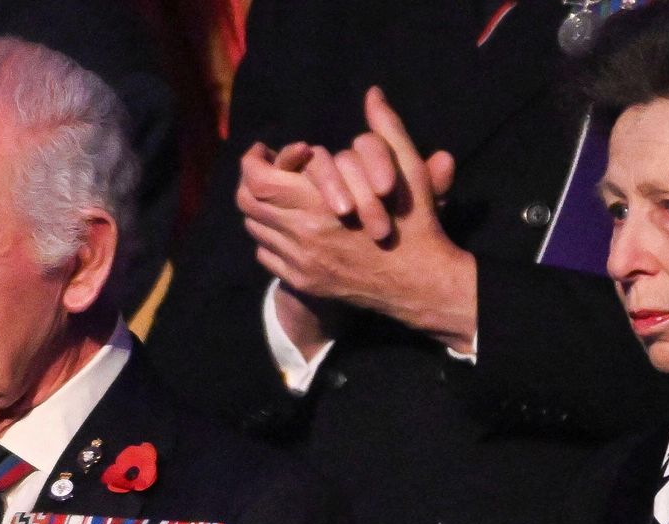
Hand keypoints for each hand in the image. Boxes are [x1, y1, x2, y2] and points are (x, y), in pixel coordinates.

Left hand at [236, 87, 474, 352]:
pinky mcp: (304, 281)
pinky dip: (271, 239)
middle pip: (248, 204)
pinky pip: (267, 256)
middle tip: (267, 170)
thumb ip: (386, 130)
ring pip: (256, 230)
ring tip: (279, 195)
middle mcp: (302, 235)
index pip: (258, 180)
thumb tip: (373, 93)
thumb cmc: (415, 223)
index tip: (264, 151)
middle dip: (252, 180)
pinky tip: (290, 227)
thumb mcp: (407, 171)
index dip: (254, 161)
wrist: (420, 284)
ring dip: (262, 209)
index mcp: (320, 204)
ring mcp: (301, 262)